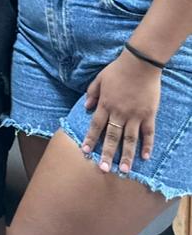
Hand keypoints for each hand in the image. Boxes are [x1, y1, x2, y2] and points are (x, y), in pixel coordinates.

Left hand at [81, 51, 160, 172]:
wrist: (140, 64)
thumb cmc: (118, 69)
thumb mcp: (99, 79)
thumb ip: (92, 93)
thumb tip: (86, 107)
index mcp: (106, 104)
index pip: (96, 125)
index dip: (91, 139)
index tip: (86, 152)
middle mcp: (119, 113)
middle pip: (112, 137)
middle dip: (107, 154)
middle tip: (104, 169)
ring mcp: (135, 115)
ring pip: (129, 139)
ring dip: (127, 156)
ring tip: (124, 170)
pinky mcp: (149, 115)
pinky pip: (148, 133)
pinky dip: (147, 145)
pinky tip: (145, 157)